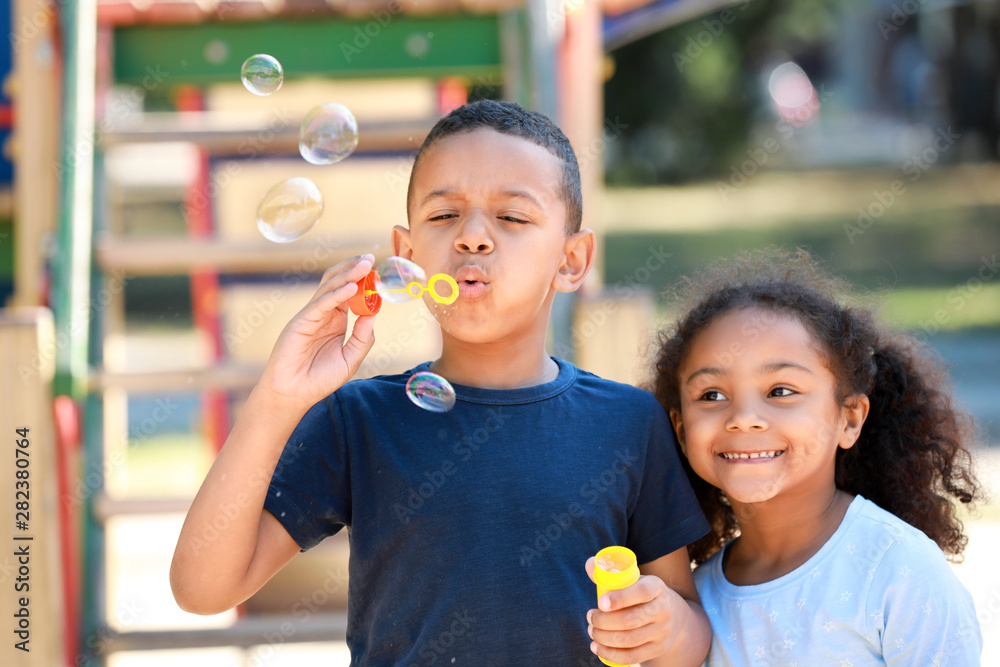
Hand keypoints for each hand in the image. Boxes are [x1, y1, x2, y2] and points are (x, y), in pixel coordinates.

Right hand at [258, 254, 376, 408]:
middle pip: (337, 283)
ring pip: (329, 288)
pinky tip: (352, 288)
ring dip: (347, 275)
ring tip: (365, 265)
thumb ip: (363, 338)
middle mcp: (322, 314)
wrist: (294, 394)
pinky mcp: (301, 322)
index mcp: (335, 320)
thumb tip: (373, 314)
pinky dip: (336, 295)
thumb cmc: (320, 379)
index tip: (378, 271)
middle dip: (354, 269)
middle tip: (371, 257)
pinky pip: (321, 304)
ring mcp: (310, 316)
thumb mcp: (350, 359)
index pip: (349, 293)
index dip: (363, 281)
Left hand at [585, 556, 689, 664]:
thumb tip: (590, 564)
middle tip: (590, 618)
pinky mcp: (658, 649)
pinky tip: (597, 647)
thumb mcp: (634, 580)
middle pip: (631, 620)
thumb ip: (610, 573)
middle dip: (604, 621)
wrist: (674, 616)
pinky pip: (632, 656)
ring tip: (592, 631)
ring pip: (629, 640)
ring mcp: (662, 632)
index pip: (641, 592)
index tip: (600, 603)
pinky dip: (611, 654)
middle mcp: (663, 610)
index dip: (620, 598)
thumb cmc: (643, 594)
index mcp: (657, 587)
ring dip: (604, 638)